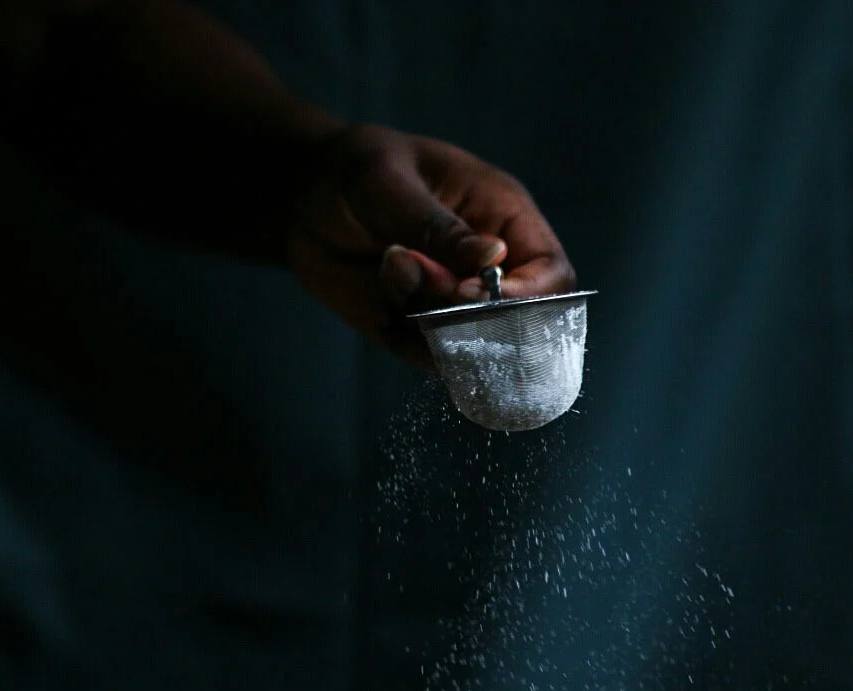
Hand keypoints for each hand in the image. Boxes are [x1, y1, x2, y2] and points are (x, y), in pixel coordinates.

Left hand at [288, 124, 575, 367]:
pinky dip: (404, 341)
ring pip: (472, 348)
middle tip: (411, 275)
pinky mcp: (422, 329)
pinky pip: (431, 359)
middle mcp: (490, 268)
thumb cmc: (351, 170)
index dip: (528, 298)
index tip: (475, 294)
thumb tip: (492, 259)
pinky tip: (379, 306)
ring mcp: (457, 303)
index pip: (552, 274)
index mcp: (503, 217)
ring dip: (426, 325)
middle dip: (465, 313)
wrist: (299, 200)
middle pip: (517, 324)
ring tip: (387, 274)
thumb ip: (437, 226)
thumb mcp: (389, 183)